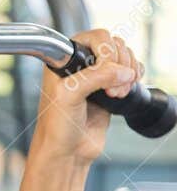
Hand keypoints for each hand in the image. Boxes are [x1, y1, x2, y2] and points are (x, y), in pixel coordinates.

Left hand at [34, 28, 142, 166]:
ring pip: (124, 56)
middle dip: (119, 64)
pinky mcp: (109, 88)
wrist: (66, 153)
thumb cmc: (56, 128)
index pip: (94, 37)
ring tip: (115, 94)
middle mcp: (79, 65)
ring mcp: (96, 76)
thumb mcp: (69, 96)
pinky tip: (124, 91)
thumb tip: (124, 71)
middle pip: (114, 44)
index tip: (103, 69)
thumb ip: (96, 76)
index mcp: (63, 60)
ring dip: (127, 73)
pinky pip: (131, 70)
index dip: (105, 50)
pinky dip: (134, 76)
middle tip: (110, 89)